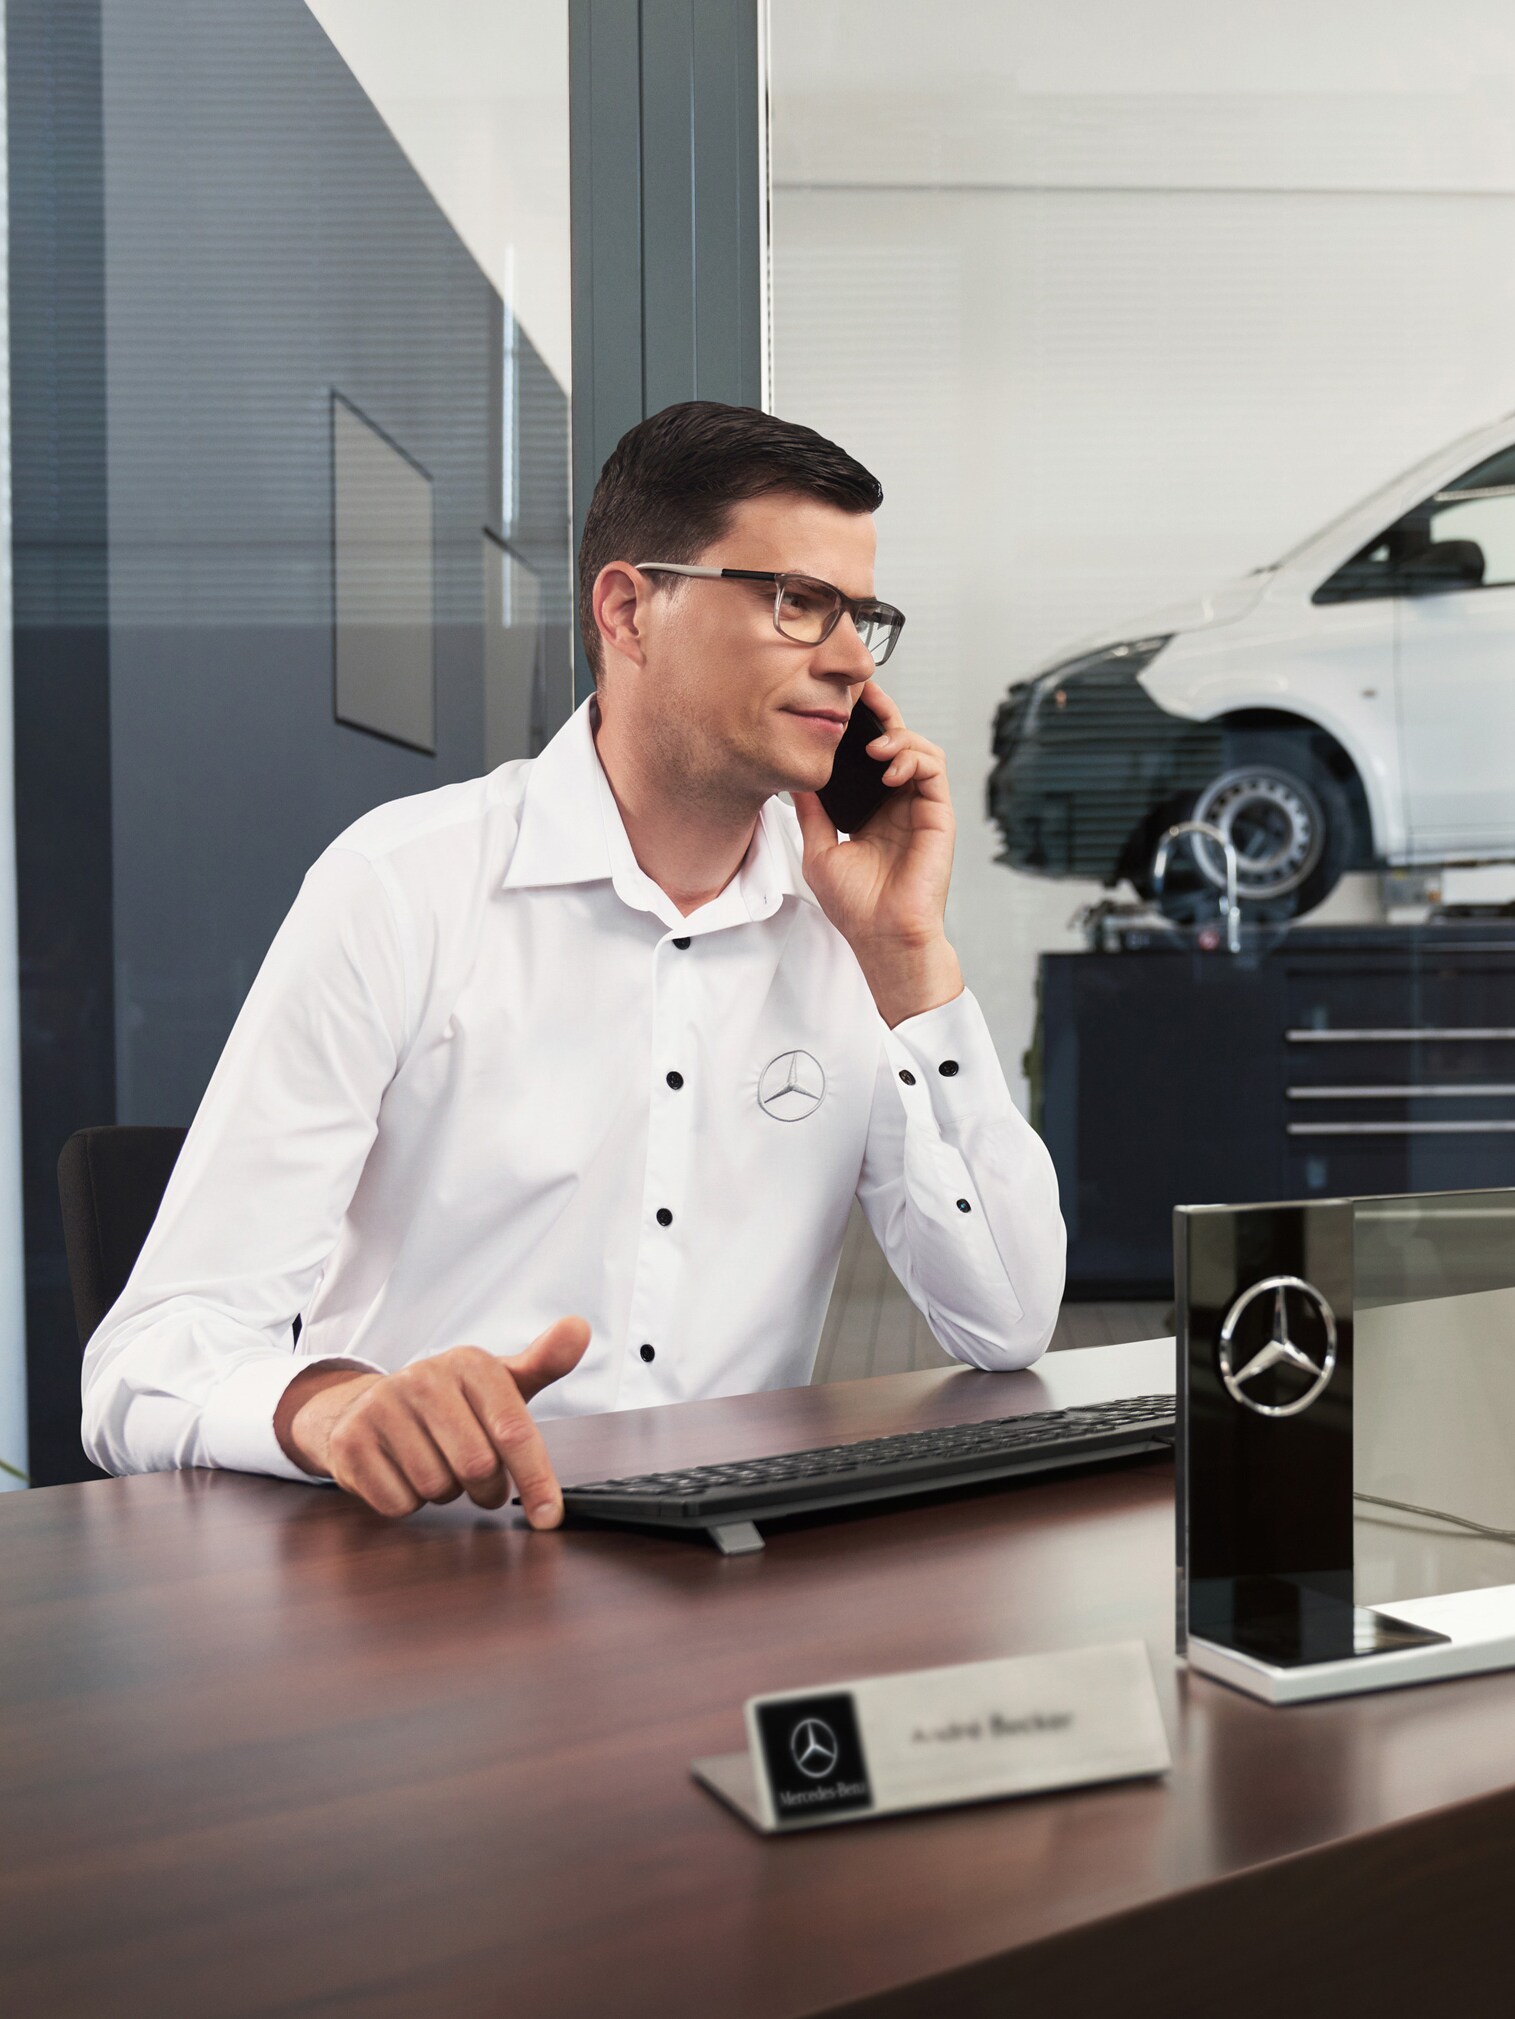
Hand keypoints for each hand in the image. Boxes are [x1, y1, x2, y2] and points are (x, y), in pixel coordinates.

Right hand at [274, 1316, 590, 1523]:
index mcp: (469, 1363)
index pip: (514, 1430)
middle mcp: (424, 1377)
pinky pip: (398, 1502)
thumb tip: (580, 1328)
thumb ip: (544, 1362)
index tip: (549, 1516)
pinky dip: (408, 1502)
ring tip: (437, 1466)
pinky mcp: (351, 1441)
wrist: (368, 1406)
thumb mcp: (500, 1382)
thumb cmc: (451, 1402)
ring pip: (437, 1487)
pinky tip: (404, 1474)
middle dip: (485, 1487)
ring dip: (445, 1492)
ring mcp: (382, 1407)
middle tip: (480, 1480)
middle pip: (477, 1466)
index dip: (536, 1478)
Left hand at [791, 679, 963, 1025]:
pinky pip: (933, 771)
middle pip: (896, 742)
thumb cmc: (855, 905)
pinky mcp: (938, 816)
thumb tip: (790, 777)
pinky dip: (913, 758)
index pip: (868, 757)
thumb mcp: (818, 848)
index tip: (838, 704)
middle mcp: (899, 804)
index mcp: (873, 809)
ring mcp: (920, 808)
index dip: (858, 728)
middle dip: (881, 714)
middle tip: (861, 692)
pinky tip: (889, 766)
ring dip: (898, 737)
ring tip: (874, 747)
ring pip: (920, 749)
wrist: (882, 937)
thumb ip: (811, 811)